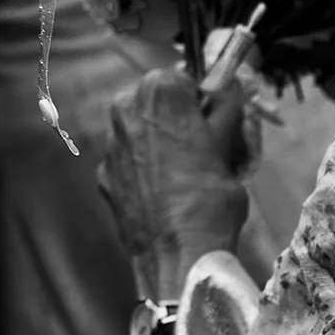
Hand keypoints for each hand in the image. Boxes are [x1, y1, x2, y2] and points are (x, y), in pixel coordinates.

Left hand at [97, 66, 250, 282]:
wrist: (177, 256)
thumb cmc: (211, 197)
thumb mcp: (231, 145)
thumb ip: (228, 106)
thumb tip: (230, 83)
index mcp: (159, 91)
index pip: (186, 79)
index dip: (204, 101)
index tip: (217, 123)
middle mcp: (125, 108)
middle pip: (159, 103)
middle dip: (180, 119)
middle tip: (207, 151)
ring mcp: (110, 143)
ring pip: (142, 131)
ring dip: (162, 143)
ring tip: (188, 177)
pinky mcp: (103, 173)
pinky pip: (130, 161)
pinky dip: (146, 170)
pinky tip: (166, 195)